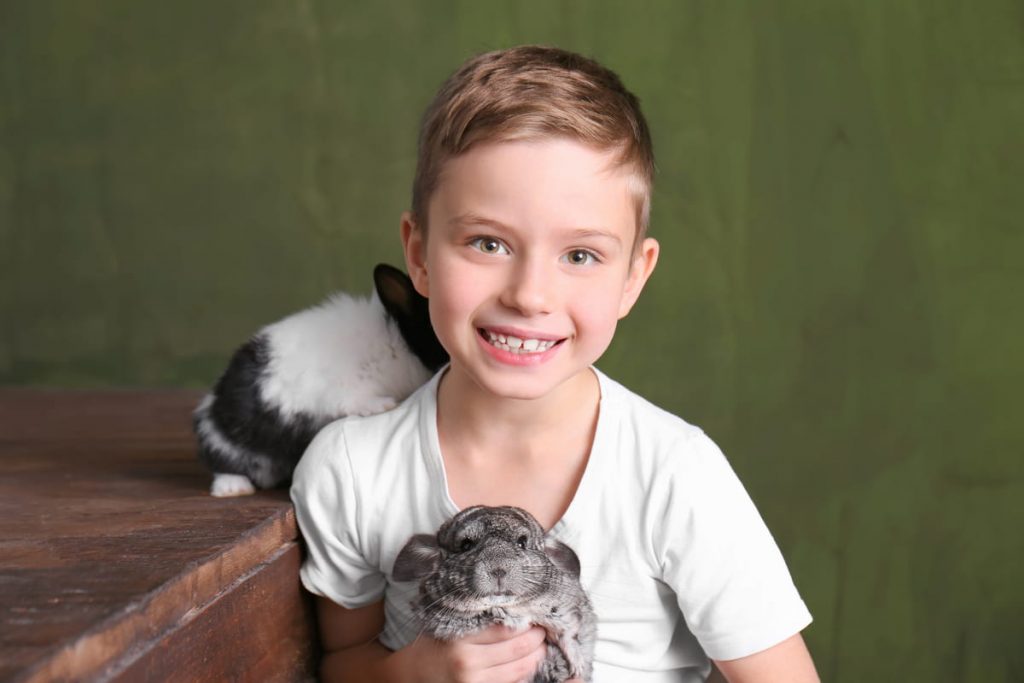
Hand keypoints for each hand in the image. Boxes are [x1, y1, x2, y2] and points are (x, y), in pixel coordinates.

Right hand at [398, 624, 547, 682]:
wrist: (410, 675)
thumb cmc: (433, 645)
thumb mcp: (450, 624)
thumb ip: (476, 617)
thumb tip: (515, 605)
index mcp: (460, 638)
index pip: (505, 628)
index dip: (528, 622)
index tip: (537, 615)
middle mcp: (467, 662)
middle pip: (517, 649)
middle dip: (537, 639)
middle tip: (545, 630)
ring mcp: (473, 682)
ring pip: (518, 669)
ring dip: (536, 657)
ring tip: (541, 646)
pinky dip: (524, 673)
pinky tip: (528, 663)